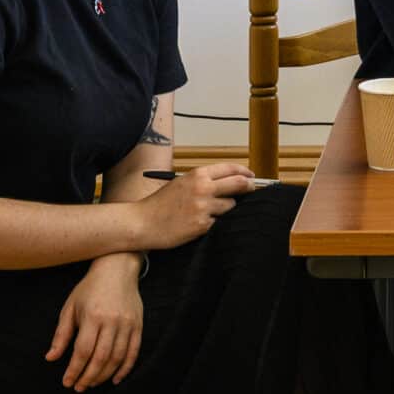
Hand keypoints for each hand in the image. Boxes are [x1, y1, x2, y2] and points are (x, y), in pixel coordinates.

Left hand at [49, 254, 143, 390]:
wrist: (117, 268)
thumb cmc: (90, 288)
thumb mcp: (70, 307)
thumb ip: (62, 335)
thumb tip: (51, 358)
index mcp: (92, 316)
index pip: (83, 351)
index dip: (74, 370)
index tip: (67, 382)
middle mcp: (112, 321)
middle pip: (100, 358)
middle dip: (88, 377)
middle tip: (79, 387)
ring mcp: (127, 324)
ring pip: (117, 358)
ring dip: (104, 375)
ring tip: (93, 383)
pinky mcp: (138, 325)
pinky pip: (134, 352)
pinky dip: (125, 368)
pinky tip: (116, 379)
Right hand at [136, 161, 254, 249]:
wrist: (142, 222)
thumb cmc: (160, 204)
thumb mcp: (182, 183)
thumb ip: (204, 181)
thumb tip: (229, 182)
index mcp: (198, 175)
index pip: (231, 169)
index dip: (245, 172)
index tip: (252, 176)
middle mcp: (203, 188)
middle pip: (239, 184)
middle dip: (249, 188)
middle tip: (251, 191)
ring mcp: (203, 207)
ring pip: (231, 206)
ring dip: (227, 209)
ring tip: (212, 213)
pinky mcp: (202, 225)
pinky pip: (219, 223)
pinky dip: (215, 223)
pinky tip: (202, 224)